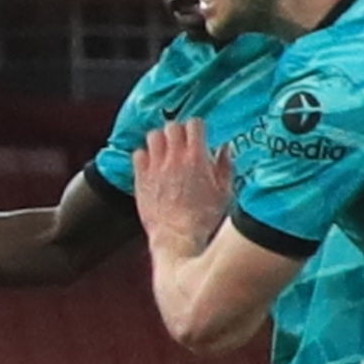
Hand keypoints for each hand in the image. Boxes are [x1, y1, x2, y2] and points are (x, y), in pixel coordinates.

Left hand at [131, 121, 232, 255]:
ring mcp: (155, 167)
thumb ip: (224, 166)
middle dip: (179, 131)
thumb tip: (224, 148)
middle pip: (172, 126)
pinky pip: (138, 154)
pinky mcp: (141, 179)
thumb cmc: (204, 219)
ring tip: (165, 150)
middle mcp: (174, 158)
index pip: (195, 124)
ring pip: (153, 136)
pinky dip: (145, 155)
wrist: (179, 239)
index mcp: (197, 158)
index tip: (199, 135)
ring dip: (160, 140)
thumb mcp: (224, 192)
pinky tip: (152, 164)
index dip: (198, 128)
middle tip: (182, 142)